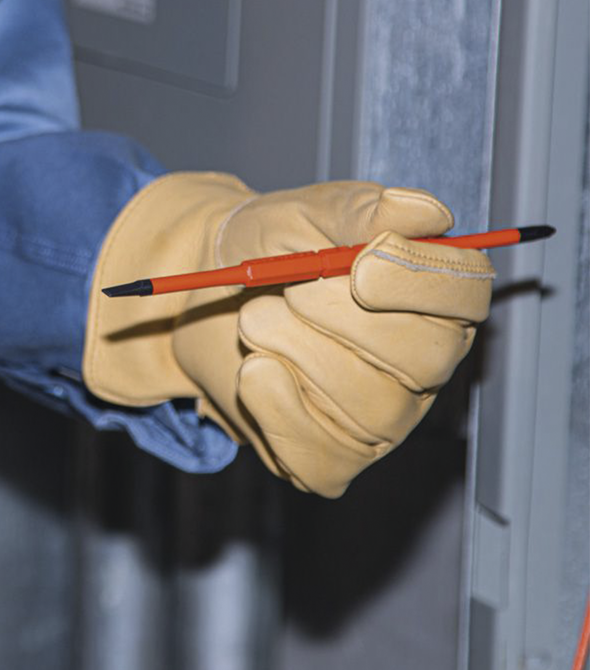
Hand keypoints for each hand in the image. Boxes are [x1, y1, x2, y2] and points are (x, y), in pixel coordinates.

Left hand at [84, 175, 492, 496]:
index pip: (467, 294)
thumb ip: (362, 212)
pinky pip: (319, 453)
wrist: (203, 295)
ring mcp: (381, 417)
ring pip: (370, 408)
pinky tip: (253, 369)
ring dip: (296, 351)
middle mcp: (420, 361)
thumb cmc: (268, 249)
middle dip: (341, 318)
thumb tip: (425, 212)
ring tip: (255, 317)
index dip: (419, 282)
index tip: (360, 265)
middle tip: (289, 288)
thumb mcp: (307, 214)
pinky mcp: (330, 457)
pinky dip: (274, 407)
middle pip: (425, 358)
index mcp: (431, 292)